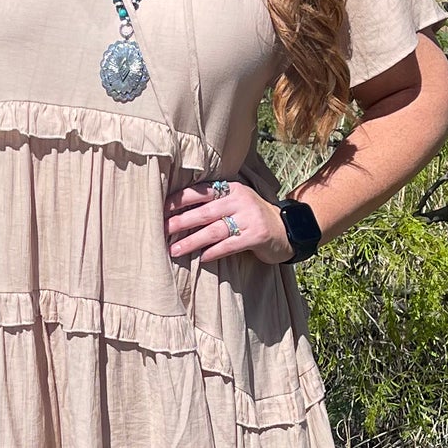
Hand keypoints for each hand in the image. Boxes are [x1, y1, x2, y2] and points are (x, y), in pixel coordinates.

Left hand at [165, 177, 292, 266]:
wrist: (286, 230)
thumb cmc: (252, 218)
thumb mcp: (236, 203)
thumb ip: (214, 204)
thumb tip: (178, 214)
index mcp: (231, 189)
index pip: (201, 191)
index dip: (180, 200)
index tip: (161, 208)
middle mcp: (240, 200)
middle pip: (204, 212)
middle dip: (180, 222)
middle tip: (161, 230)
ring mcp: (250, 218)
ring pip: (214, 230)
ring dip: (192, 241)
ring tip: (175, 250)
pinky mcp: (257, 236)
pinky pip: (229, 245)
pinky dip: (213, 252)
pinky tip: (201, 258)